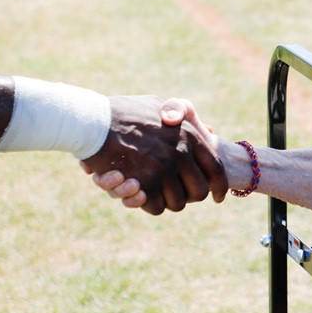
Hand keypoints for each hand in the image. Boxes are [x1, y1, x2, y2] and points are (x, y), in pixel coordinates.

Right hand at [79, 96, 226, 213]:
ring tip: (156, 192)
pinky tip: (141, 194)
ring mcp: (162, 170)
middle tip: (181, 196)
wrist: (92, 121)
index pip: (217, 169)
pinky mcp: (142, 184)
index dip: (219, 187)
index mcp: (190, 135)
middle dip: (190, 197)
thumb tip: (208, 131)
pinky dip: (149, 204)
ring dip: (168, 201)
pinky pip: (156, 206)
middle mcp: (181, 154)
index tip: (218, 196)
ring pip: (177, 203)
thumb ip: (184, 117)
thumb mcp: (159, 105)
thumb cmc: (124, 111)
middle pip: (199, 192)